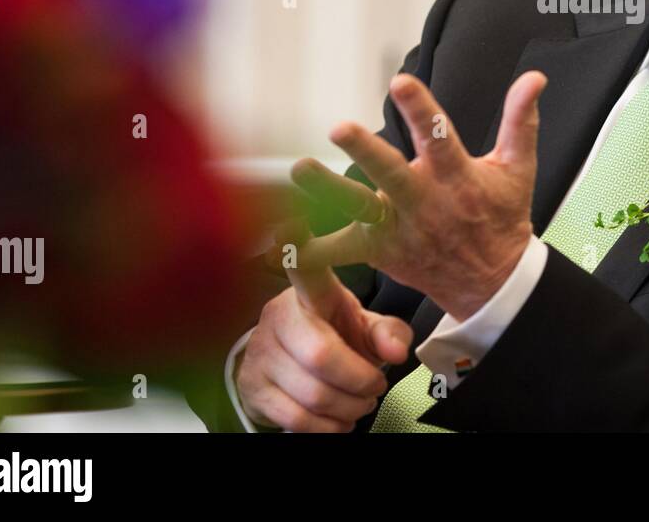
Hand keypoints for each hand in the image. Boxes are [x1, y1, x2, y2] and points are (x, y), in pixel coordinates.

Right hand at [235, 219, 412, 431]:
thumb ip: (387, 333)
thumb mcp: (363, 327)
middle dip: (360, 380)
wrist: (288, 372)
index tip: (289, 222)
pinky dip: (329, 427)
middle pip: (322, 356)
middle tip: (375, 386)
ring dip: (350, 407)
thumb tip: (395, 352)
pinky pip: (297, 418)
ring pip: (313, 393)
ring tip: (361, 402)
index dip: (296, 246)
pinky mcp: (253, 388)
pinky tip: (339, 419)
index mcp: (309, 292)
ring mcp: (262, 353)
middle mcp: (279, 316)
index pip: (304, 267)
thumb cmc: (333, 337)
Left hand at [291, 70, 547, 320]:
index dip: (421, 109)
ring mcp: (400, 228)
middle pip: (392, 174)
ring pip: (360, 207)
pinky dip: (311, 247)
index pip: (440, 136)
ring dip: (328, 189)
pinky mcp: (382, 251)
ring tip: (299, 169)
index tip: (400, 82)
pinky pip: (342, 250)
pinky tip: (278, 236)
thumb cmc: (501, 218)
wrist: (493, 283)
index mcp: (458, 177)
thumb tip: (534, 78)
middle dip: (366, 151)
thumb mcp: (518, 168)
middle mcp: (425, 202)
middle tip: (339, 128)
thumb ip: (521, 120)